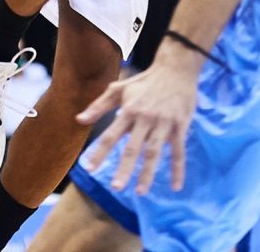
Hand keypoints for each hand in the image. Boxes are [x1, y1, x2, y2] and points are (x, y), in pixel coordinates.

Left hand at [77, 60, 197, 193]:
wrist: (176, 68)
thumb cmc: (144, 81)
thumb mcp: (119, 89)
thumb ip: (99, 105)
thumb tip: (79, 120)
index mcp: (129, 110)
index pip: (111, 134)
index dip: (100, 152)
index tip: (90, 169)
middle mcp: (145, 117)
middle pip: (133, 147)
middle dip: (125, 167)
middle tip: (116, 187)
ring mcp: (163, 122)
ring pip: (155, 151)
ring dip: (148, 172)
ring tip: (140, 192)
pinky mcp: (180, 125)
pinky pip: (178, 150)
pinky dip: (178, 168)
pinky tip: (176, 186)